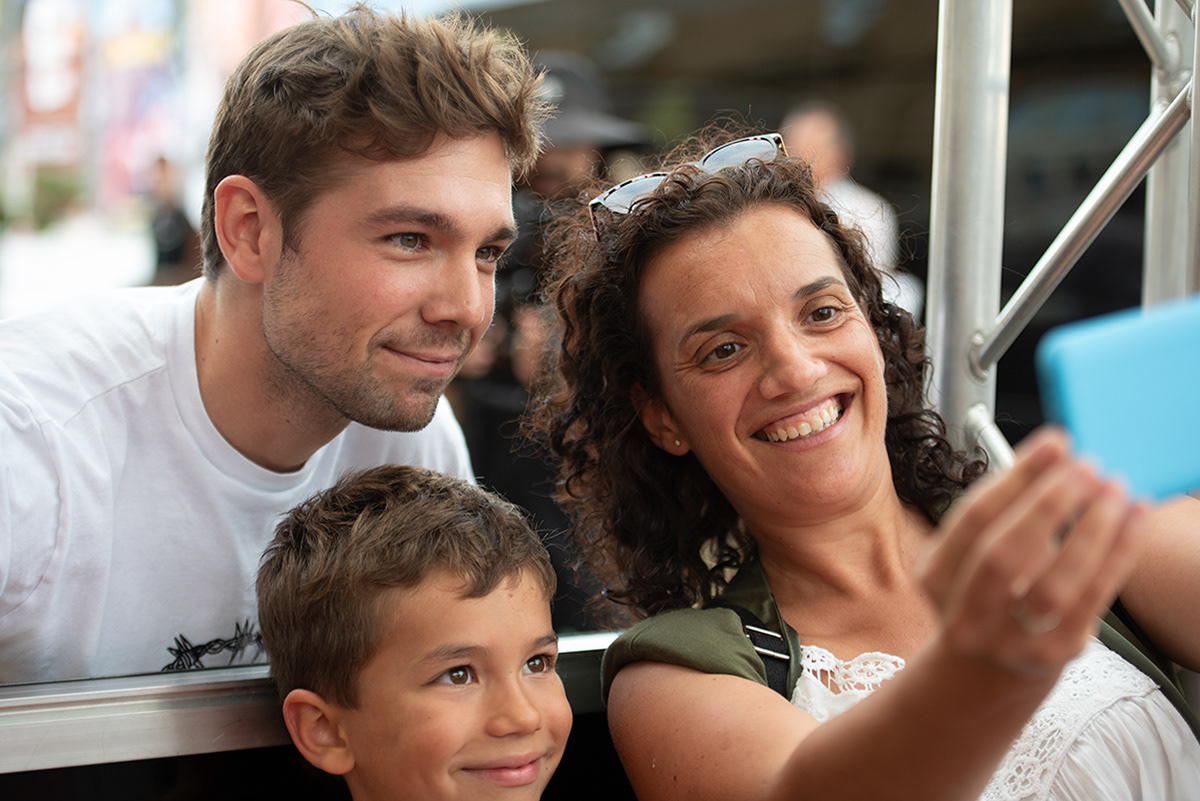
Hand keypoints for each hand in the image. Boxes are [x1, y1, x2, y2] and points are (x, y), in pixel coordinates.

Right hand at [919, 427, 1147, 677]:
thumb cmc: (988, 590)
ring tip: (1113, 491)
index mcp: (935, 577)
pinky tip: (1133, 520)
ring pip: (1052, 585)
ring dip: (1089, 531)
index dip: (1016, 478)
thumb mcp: (976, 548)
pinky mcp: (1055, 653)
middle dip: (1046, 506)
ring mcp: (1009, 640)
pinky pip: (1091, 599)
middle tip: (1084, 468)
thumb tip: (1055, 451)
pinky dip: (1117, 554)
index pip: (973, 520)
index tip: (1053, 444)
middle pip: (1002, 557)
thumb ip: (1009, 502)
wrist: (990, 664)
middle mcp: (964, 614)